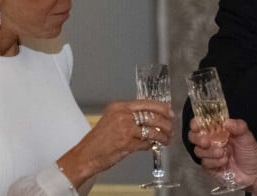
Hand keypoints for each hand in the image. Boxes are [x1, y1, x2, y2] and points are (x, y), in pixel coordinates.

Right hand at [57, 99, 173, 187]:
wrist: (85, 155)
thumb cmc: (98, 140)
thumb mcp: (112, 119)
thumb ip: (129, 115)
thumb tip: (150, 115)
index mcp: (119, 106)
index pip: (146, 103)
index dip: (161, 107)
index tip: (169, 111)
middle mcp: (123, 115)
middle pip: (152, 115)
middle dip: (165, 122)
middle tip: (171, 126)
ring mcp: (125, 129)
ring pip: (152, 130)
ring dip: (162, 135)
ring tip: (166, 138)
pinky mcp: (127, 143)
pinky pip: (145, 143)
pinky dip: (150, 145)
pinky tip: (152, 146)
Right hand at [189, 117, 256, 195]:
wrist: (255, 172)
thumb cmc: (250, 151)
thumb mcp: (246, 135)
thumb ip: (238, 126)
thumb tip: (227, 122)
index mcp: (218, 130)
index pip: (201, 123)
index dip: (196, 123)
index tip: (197, 125)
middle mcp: (211, 140)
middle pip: (193, 137)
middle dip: (198, 138)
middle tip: (207, 141)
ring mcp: (210, 154)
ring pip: (198, 151)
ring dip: (209, 152)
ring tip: (223, 152)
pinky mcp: (210, 167)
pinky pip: (205, 163)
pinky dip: (214, 162)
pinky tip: (224, 161)